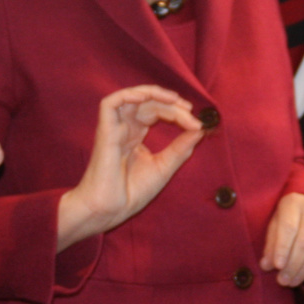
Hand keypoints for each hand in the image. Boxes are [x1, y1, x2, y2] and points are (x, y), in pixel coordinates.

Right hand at [57, 85, 204, 248]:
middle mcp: (125, 128)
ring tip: (174, 100)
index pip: (157, 112)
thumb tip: (200, 129)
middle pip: (149, 104)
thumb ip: (180, 148)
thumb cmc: (131, 193)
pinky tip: (146, 97)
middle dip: (172, 106)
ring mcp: (114, 128)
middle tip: (190, 114)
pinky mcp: (104, 131)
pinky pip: (109, 103)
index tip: (197, 125)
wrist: (110, 210)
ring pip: (132, 98)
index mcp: (135, 135)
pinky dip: (128, 95)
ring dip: (154, 94)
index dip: (177, 113)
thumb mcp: (164, 167)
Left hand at [261, 193, 303, 287]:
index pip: (289, 228)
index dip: (283, 248)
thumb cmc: (289, 215)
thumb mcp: (276, 222)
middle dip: (293, 265)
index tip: (277, 267)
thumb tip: (266, 265)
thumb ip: (271, 243)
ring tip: (293, 282)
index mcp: (293, 203)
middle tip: (283, 281)